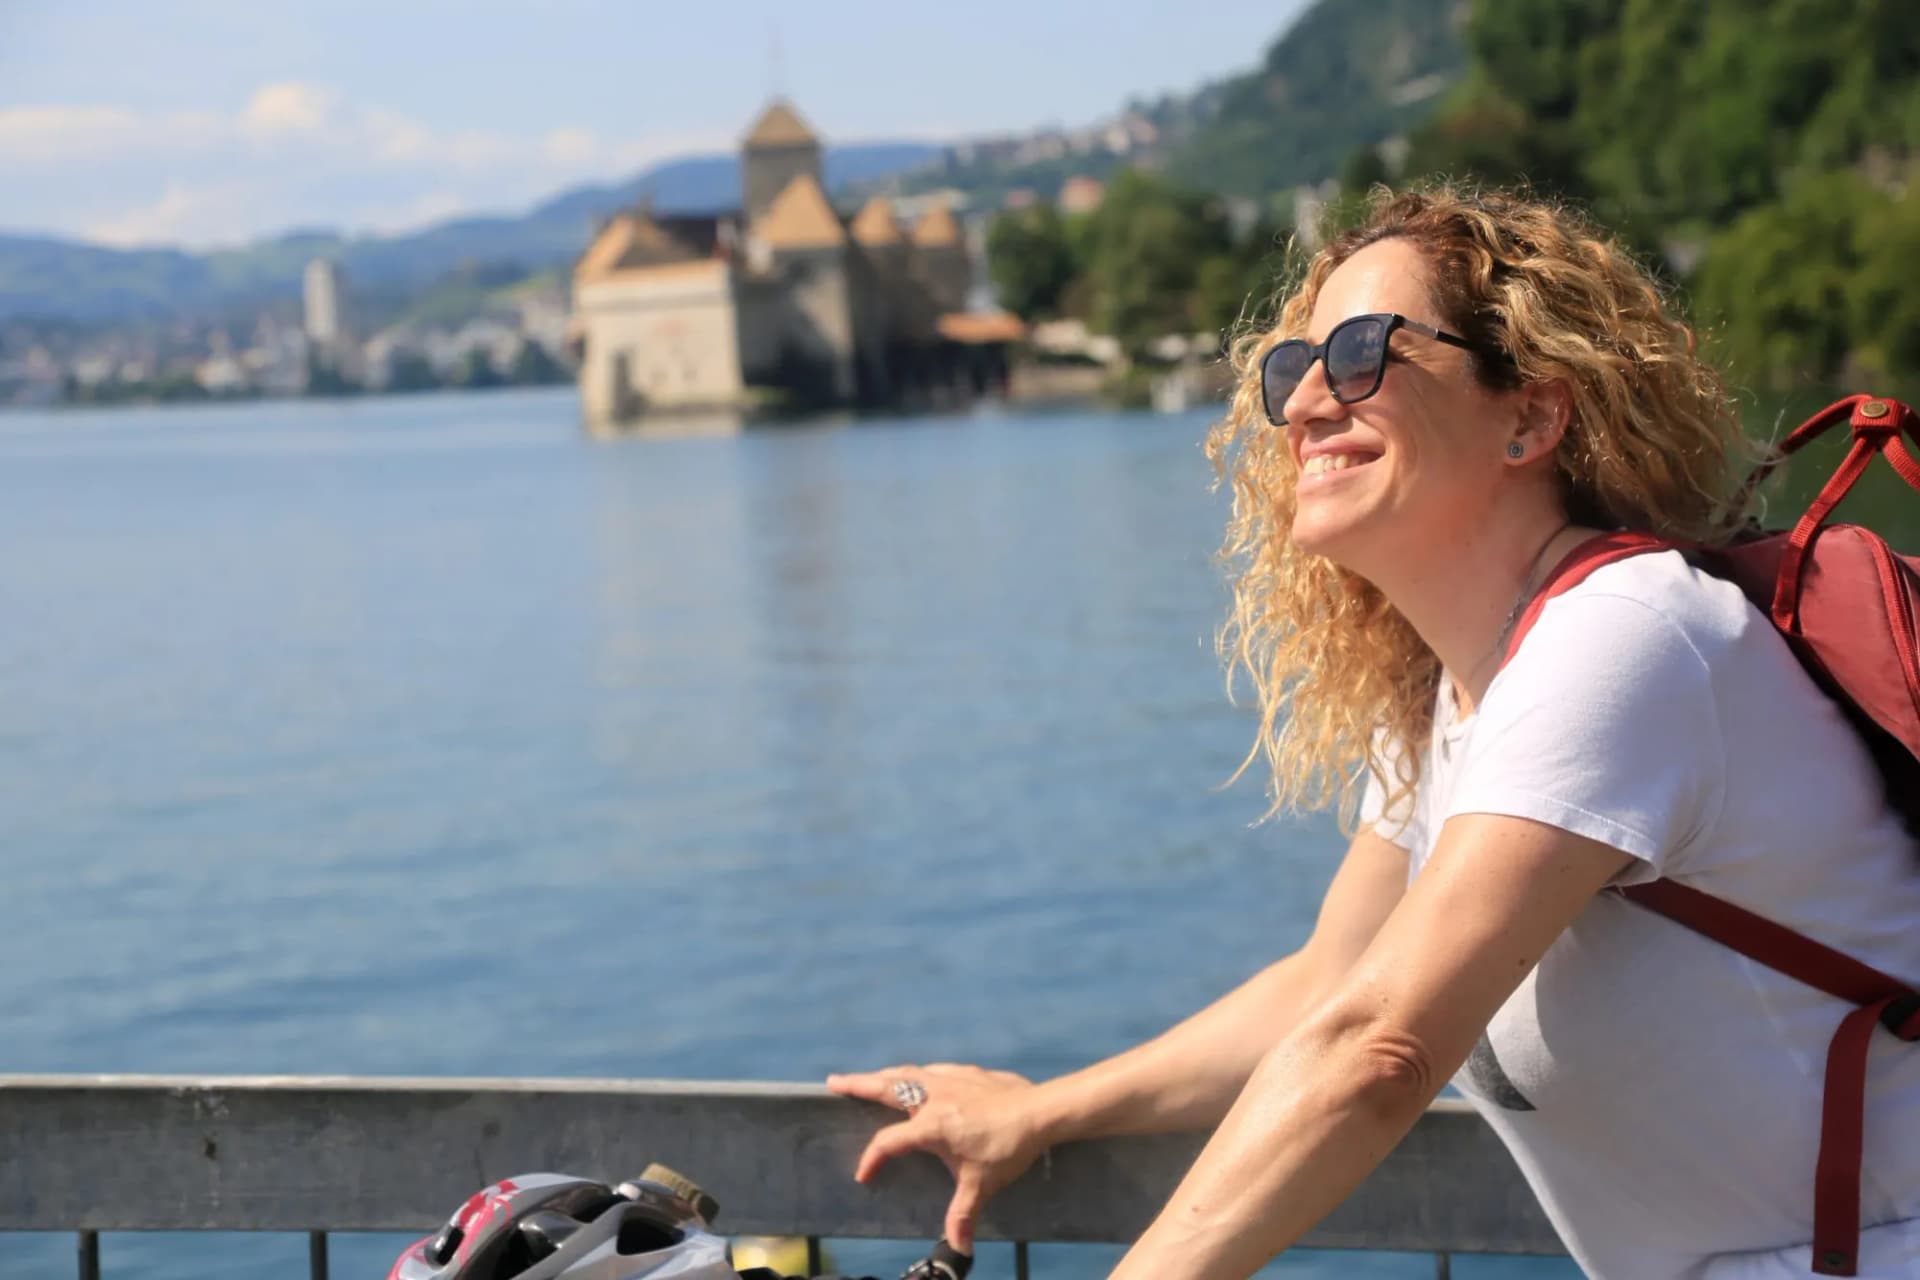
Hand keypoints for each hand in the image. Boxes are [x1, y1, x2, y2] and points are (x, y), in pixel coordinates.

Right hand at [826, 1062, 1046, 1252]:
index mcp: (930, 1124)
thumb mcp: (982, 1184)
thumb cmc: (1009, 1147)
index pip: (888, 1141)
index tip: (863, 1176)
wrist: (1041, 1111)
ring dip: (885, 1075)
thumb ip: (964, 1214)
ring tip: (870, 1078)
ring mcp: (951, 1080)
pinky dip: (918, 1073)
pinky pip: (934, 1070)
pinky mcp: (968, 1074)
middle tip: (833, 1081)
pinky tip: (920, 1075)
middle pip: (885, 1087)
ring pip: (908, 1072)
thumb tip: (959, 1248)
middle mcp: (934, 1096)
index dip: (872, 1159)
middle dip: (857, 1084)